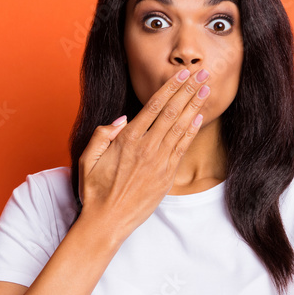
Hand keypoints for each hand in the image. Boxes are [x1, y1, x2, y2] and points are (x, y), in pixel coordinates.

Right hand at [77, 66, 212, 236]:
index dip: (171, 87)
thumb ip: (102, 134)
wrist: (107, 221)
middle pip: (172, 112)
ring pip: (180, 128)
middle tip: (202, 73)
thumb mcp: (87, 158)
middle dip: (189, 90)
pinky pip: (182, 149)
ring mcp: (159, 162)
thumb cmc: (94, 190)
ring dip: (195, 106)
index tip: (183, 73)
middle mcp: (146, 148)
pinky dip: (192, 132)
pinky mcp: (167, 176)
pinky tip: (199, 118)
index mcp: (127, 139)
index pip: (154, 106)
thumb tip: (123, 118)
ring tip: (206, 89)